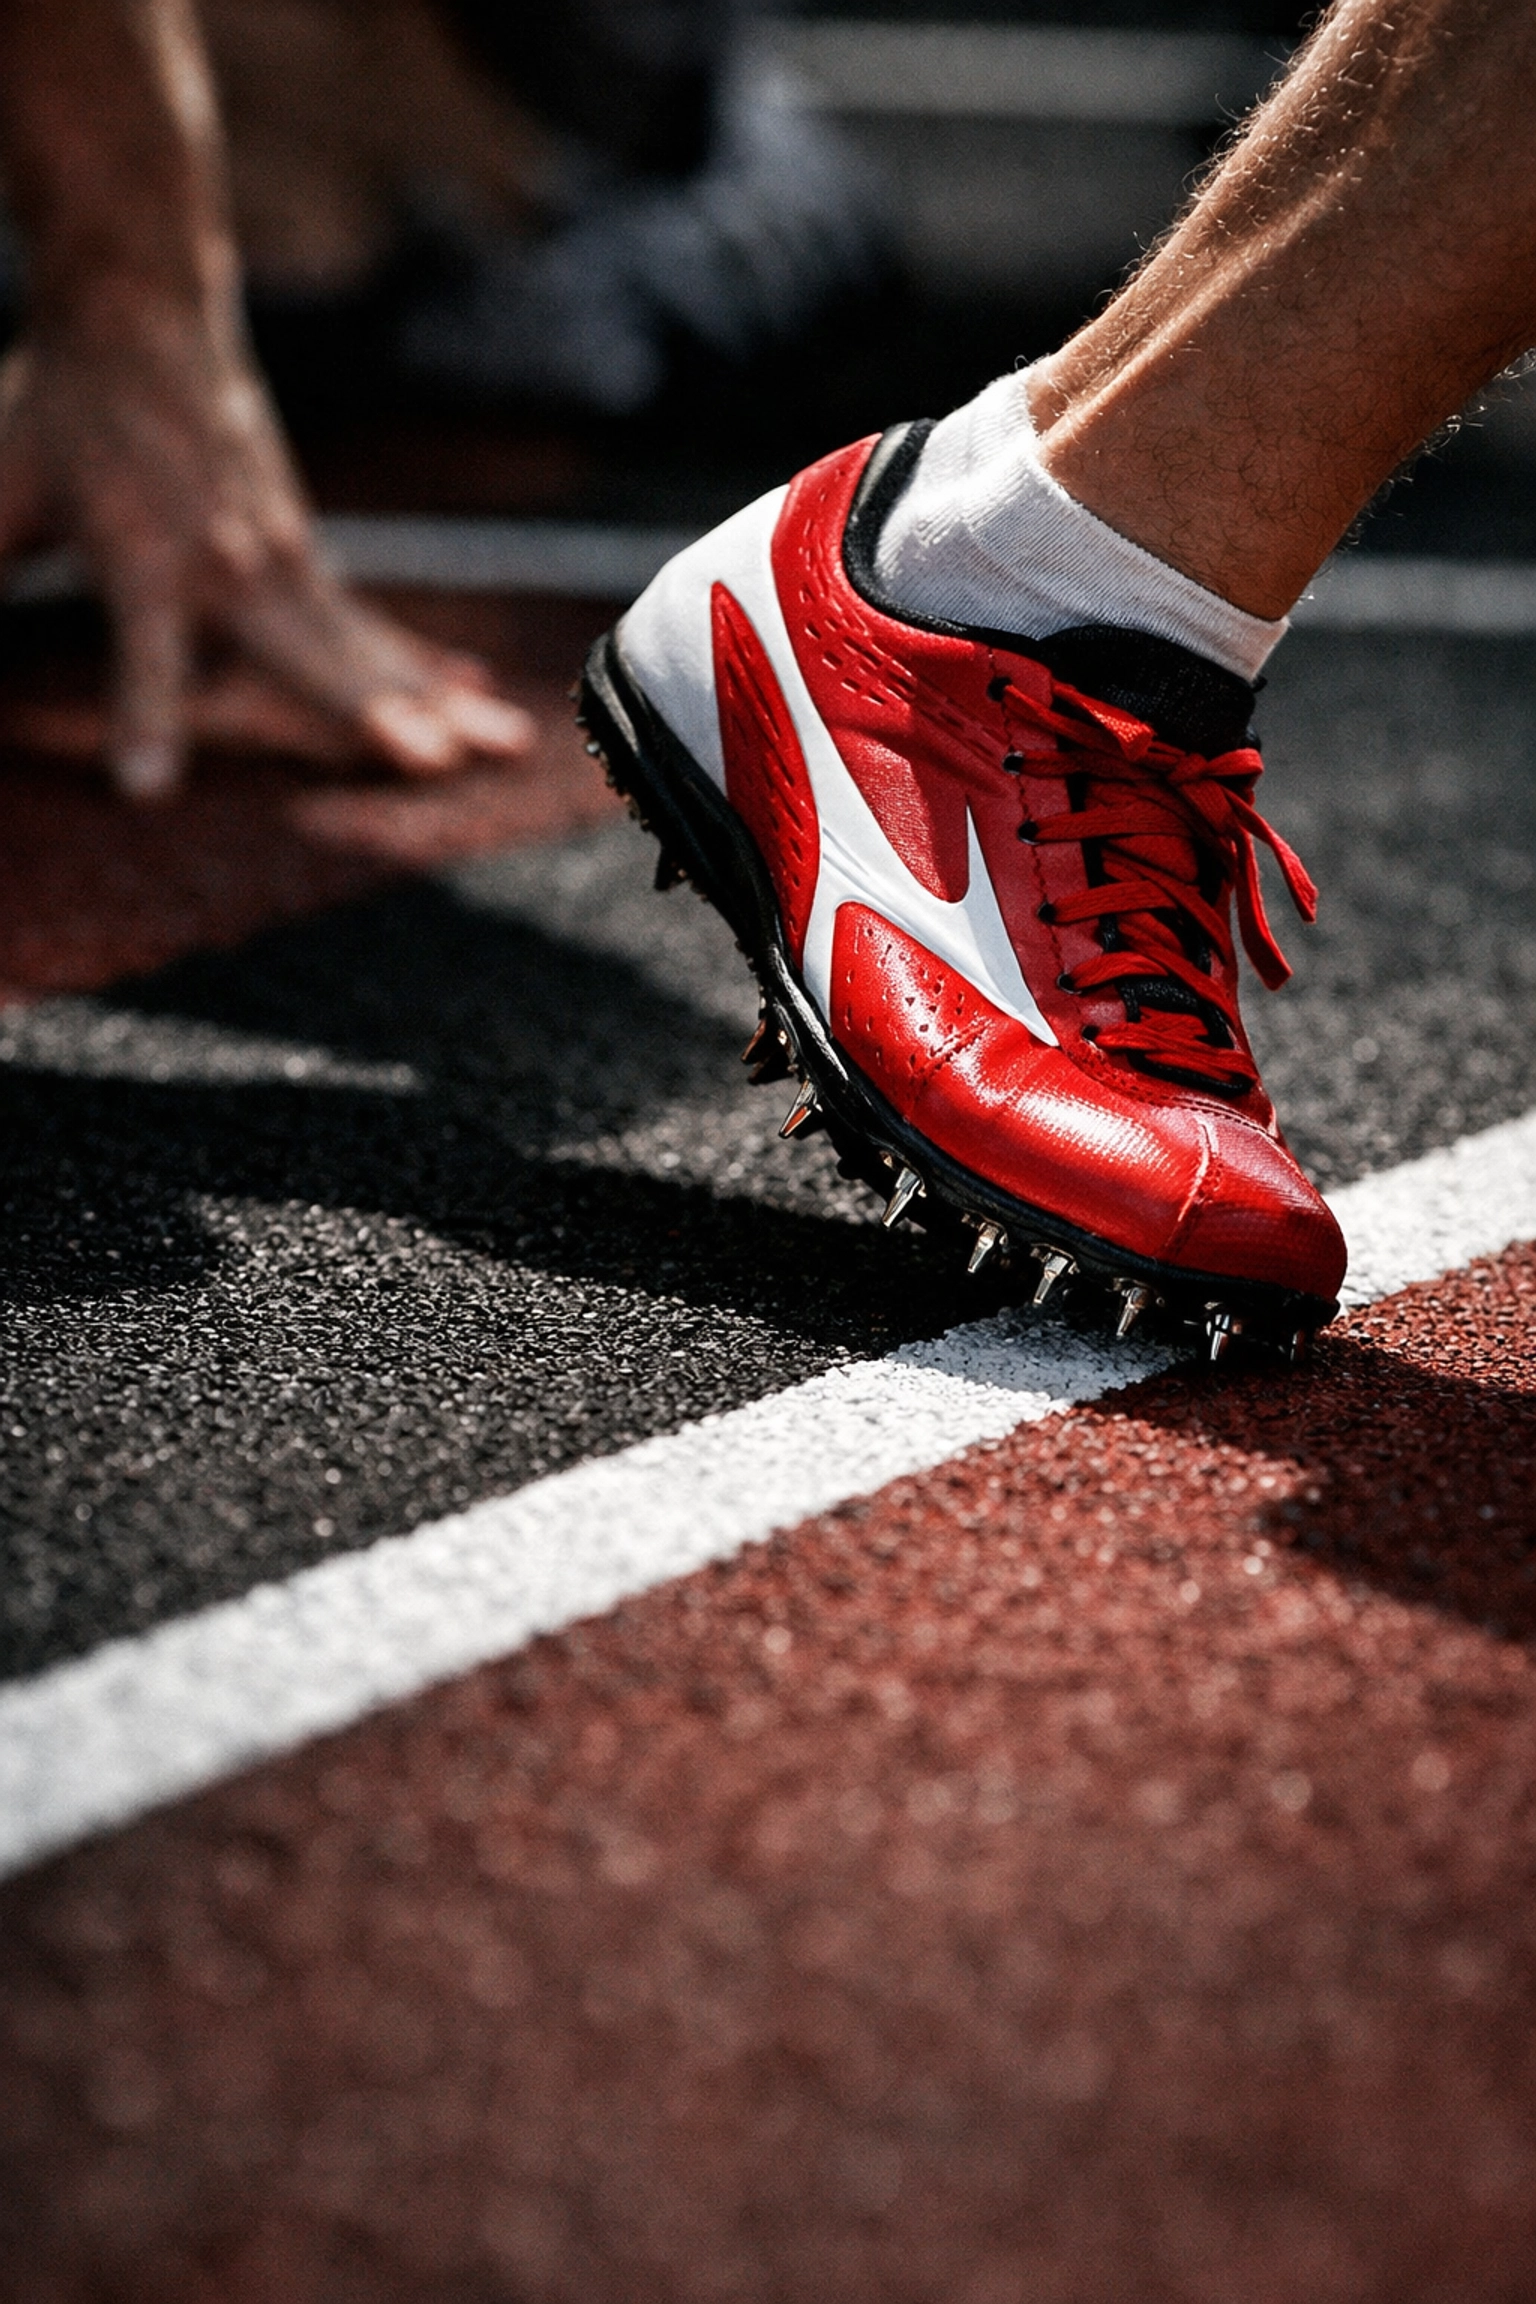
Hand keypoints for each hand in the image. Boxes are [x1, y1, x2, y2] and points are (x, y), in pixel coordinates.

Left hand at [0, 299, 534, 797]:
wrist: (146, 310)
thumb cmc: (55, 407)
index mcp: (143, 549)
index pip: (142, 648)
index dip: (142, 718)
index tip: (145, 789)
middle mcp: (230, 559)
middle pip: (303, 649)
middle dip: (364, 708)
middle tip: (421, 758)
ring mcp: (284, 559)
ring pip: (365, 646)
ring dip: (430, 703)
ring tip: (491, 754)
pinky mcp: (308, 561)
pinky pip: (380, 631)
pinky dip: (434, 673)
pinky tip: (491, 717)